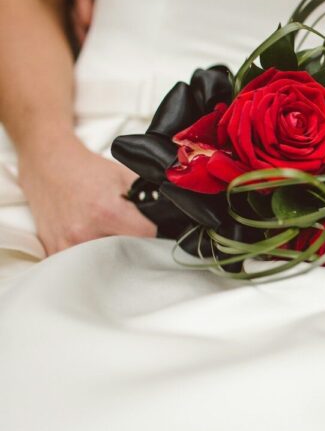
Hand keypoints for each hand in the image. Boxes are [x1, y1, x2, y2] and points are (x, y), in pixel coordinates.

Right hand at [18, 137, 155, 254]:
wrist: (48, 164)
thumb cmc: (88, 170)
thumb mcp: (126, 176)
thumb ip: (149, 196)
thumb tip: (171, 213)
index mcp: (108, 212)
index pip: (146, 237)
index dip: (155, 234)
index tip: (154, 231)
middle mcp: (85, 232)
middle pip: (125, 255)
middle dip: (134, 248)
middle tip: (134, 237)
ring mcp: (66, 244)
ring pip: (103, 264)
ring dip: (111, 255)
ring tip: (112, 238)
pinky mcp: (53, 249)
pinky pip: (79, 265)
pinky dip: (89, 258)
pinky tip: (93, 244)